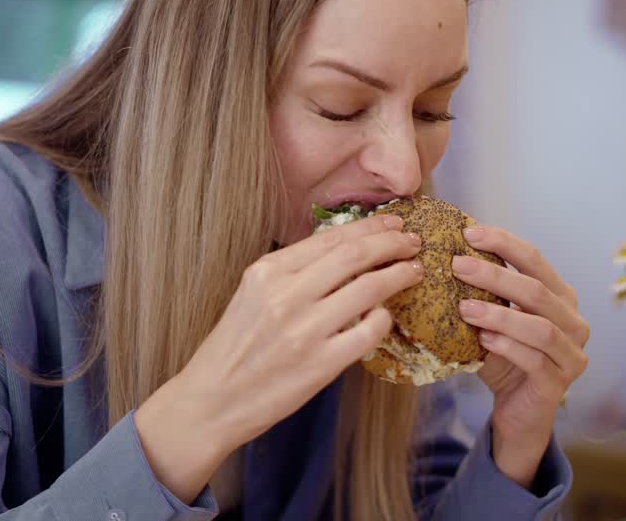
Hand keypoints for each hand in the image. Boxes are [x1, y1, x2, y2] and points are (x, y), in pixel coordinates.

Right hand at [135, 214, 422, 502]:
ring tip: (413, 271)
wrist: (211, 401)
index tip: (393, 224)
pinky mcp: (319, 364)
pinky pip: (369, 332)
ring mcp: (304, 330)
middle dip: (391, 243)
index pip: (330, 238)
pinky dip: (385, 318)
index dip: (369, 227)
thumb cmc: (235, 347)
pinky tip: (389, 316)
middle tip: (413, 242)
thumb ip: (292, 272)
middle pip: (354, 255)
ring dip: (398, 275)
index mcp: (267, 271)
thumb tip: (344, 250)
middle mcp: (285, 294)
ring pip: (368, 288)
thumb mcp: (252, 294)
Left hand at [452, 226, 588, 487]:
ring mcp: (572, 354)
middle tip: (457, 265)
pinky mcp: (559, 384)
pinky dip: (507, 346)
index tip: (468, 233)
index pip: (535, 260)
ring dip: (500, 314)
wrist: (516, 412)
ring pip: (540, 327)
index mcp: (560, 297)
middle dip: (495, 275)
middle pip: (537, 290)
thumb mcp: (493, 321)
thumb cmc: (504, 358)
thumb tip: (444, 254)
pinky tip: (482, 340)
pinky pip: (535, 360)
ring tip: (464, 307)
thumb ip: (483, 294)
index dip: (504, 243)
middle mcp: (574, 322)